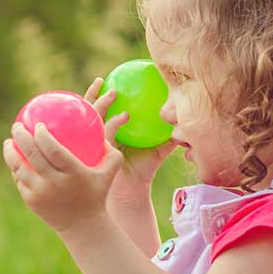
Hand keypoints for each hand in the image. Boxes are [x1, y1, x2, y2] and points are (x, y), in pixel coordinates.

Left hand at [5, 107, 126, 233]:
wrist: (83, 226)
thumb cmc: (97, 193)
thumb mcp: (109, 172)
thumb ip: (109, 149)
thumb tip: (100, 126)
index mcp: (73, 173)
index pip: (52, 149)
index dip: (42, 135)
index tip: (38, 124)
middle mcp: (54, 183)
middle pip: (31, 154)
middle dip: (20, 136)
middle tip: (17, 126)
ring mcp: (40, 193)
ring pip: (19, 168)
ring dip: (10, 152)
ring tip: (9, 141)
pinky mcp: (31, 201)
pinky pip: (19, 180)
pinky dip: (16, 168)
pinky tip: (14, 158)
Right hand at [82, 77, 176, 201]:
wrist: (132, 194)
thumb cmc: (142, 172)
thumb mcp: (156, 150)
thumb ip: (166, 136)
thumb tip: (183, 120)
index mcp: (106, 133)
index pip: (97, 111)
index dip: (97, 95)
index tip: (103, 79)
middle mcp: (98, 137)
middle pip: (89, 112)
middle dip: (93, 95)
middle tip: (102, 81)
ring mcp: (96, 145)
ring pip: (93, 120)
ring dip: (101, 105)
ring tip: (113, 94)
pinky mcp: (99, 153)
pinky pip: (104, 134)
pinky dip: (113, 123)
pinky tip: (123, 116)